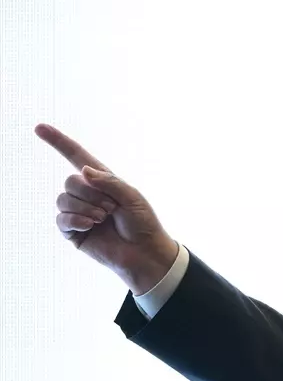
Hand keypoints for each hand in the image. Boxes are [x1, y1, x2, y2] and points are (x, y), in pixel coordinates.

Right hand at [38, 123, 179, 294]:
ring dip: (85, 208)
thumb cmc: (143, 224)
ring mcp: (78, 212)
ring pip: (63, 199)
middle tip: (112, 208)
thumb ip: (109, 181)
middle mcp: (87, 194)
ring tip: (104, 218)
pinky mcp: (73, 231)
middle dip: (92, 193)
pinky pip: (61, 219)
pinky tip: (91, 226)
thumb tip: (84, 170)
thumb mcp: (132, 197)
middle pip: (71, 181)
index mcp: (102, 181)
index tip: (39, 127)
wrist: (144, 253)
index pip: (77, 157)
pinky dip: (75, 220)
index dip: (59, 142)